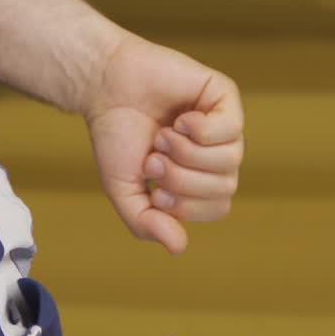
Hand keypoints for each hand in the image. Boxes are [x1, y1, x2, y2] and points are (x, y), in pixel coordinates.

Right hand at [83, 35, 243, 253]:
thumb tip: (179, 248)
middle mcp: (217, 154)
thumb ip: (146, 223)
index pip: (217, 208)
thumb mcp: (124, 190)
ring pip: (230, 161)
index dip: (184, 204)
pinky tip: (178, 119)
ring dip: (186, 153)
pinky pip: (230, 129)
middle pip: (224, 188)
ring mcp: (224, 126)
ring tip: (162, 136)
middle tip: (154, 157)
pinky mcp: (223, 96)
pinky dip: (198, 130)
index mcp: (200, 178)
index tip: (153, 187)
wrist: (104, 87)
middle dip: (180, 178)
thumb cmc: (116, 135)